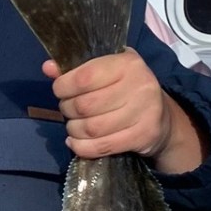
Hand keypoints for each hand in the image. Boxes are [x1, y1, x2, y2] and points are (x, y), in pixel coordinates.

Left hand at [44, 48, 203, 172]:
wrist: (162, 117)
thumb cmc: (126, 88)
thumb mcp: (106, 71)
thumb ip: (76, 69)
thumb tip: (48, 67)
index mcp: (128, 63)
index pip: (84, 77)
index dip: (63, 86)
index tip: (60, 90)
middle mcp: (140, 85)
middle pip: (85, 105)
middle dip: (67, 110)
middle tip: (68, 110)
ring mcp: (144, 112)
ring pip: (91, 128)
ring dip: (73, 130)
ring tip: (73, 126)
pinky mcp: (143, 136)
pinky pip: (102, 146)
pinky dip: (82, 147)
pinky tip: (76, 142)